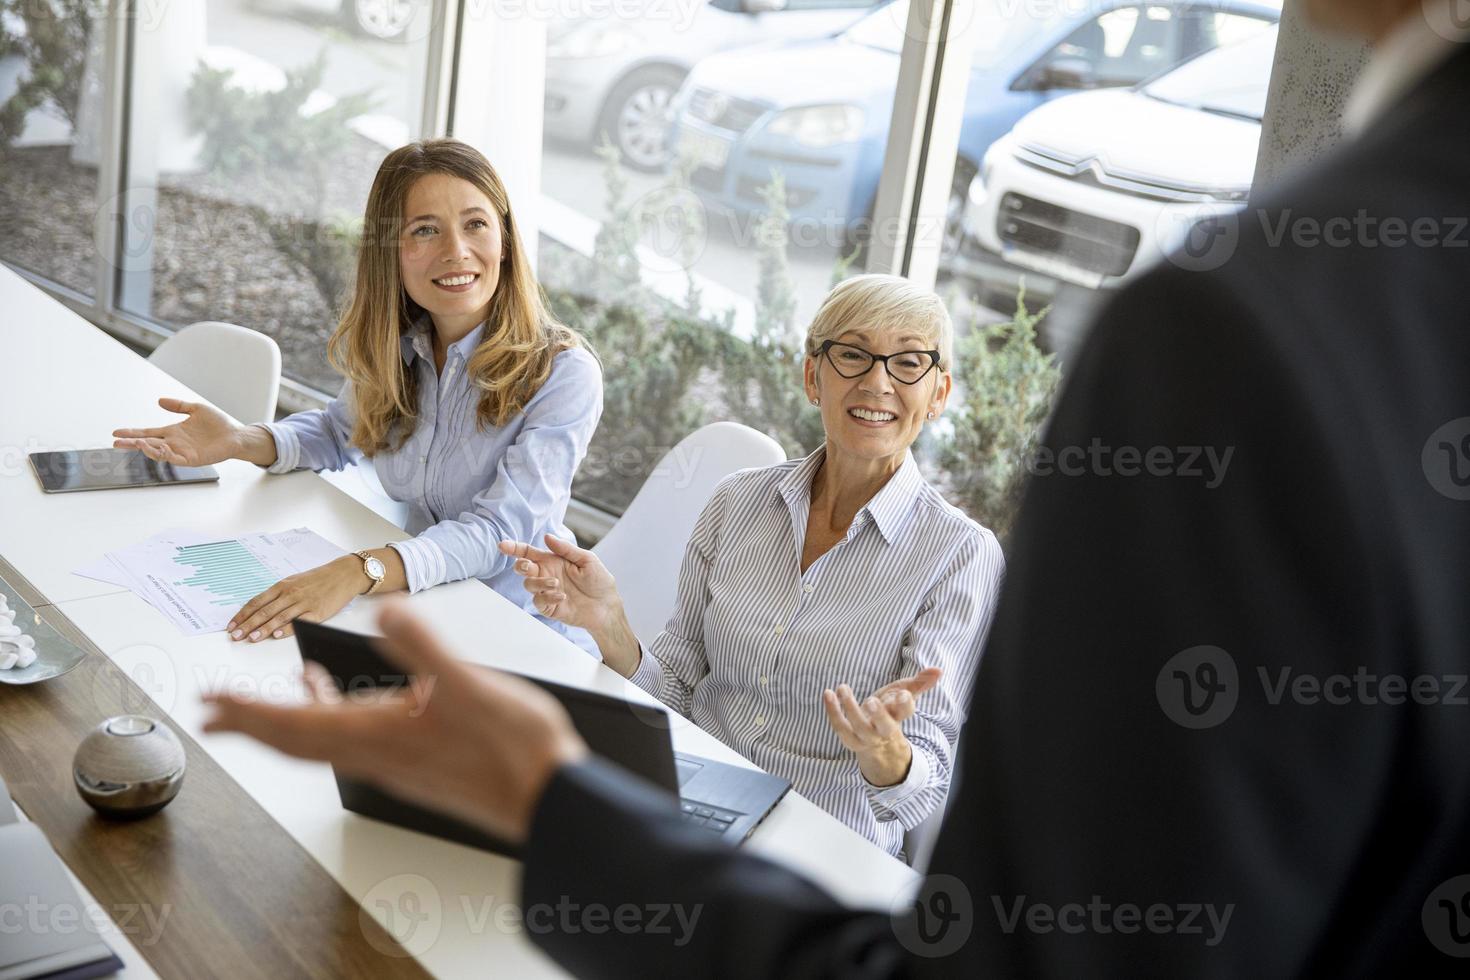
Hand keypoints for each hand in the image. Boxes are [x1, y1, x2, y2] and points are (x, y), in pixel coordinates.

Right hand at [113, 397, 248, 466]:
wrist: (235, 435)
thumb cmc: (218, 424)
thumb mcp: (196, 409)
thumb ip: (178, 405)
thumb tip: (160, 400)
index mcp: (173, 432)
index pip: (148, 432)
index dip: (132, 432)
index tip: (117, 432)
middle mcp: (174, 442)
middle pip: (147, 443)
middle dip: (131, 443)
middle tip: (116, 442)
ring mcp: (182, 451)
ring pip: (158, 452)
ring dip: (146, 448)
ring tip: (136, 443)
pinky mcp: (192, 459)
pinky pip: (174, 458)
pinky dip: (165, 455)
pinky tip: (157, 448)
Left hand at [203, 600, 588, 843]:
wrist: (549, 797)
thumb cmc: (514, 748)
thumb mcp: (470, 684)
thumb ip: (425, 645)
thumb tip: (386, 609)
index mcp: (380, 733)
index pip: (295, 724)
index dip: (249, 711)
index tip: (210, 703)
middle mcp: (379, 755)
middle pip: (296, 742)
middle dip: (251, 724)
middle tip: (211, 714)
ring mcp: (397, 764)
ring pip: (323, 745)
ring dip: (287, 725)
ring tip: (265, 708)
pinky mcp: (417, 766)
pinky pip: (353, 745)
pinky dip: (335, 724)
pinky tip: (352, 706)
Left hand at [227, 556, 365, 641]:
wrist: (344, 575)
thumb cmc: (319, 579)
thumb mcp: (294, 581)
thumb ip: (278, 594)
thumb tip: (259, 609)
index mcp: (283, 586)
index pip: (257, 602)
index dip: (243, 614)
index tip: (232, 625)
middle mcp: (291, 594)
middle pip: (265, 611)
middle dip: (248, 625)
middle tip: (236, 636)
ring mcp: (304, 603)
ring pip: (279, 618)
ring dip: (264, 629)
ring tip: (251, 638)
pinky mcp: (318, 612)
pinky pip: (300, 622)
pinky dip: (287, 629)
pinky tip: (277, 634)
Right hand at [499, 535, 621, 632]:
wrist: (607, 606)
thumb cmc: (599, 580)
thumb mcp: (587, 560)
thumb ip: (566, 549)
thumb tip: (547, 536)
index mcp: (553, 561)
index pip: (529, 553)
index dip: (514, 548)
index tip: (503, 545)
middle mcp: (546, 575)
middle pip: (522, 568)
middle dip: (521, 565)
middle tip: (528, 565)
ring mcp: (547, 591)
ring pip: (528, 585)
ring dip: (539, 583)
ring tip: (556, 584)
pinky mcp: (549, 607)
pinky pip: (538, 601)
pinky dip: (547, 597)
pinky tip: (562, 596)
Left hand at [822, 668, 942, 786]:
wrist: (877, 741)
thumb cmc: (890, 710)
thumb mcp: (903, 695)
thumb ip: (920, 682)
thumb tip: (939, 670)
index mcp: (899, 716)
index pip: (906, 711)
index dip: (904, 703)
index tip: (902, 694)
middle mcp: (884, 729)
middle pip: (885, 727)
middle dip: (880, 715)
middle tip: (872, 701)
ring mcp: (866, 736)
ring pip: (859, 727)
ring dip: (850, 707)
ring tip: (842, 687)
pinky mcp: (850, 738)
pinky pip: (840, 727)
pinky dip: (832, 711)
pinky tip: (827, 693)